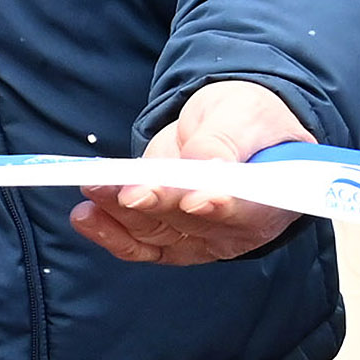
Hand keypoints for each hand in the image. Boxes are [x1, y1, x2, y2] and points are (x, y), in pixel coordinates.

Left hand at [74, 79, 310, 264]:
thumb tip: (204, 163)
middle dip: (157, 205)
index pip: (249, 210)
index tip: (195, 201)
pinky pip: (138, 243)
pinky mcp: (167, 234)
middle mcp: (236, 225)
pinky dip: (110, 232)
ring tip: (94, 188)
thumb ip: (224, 141)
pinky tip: (87, 216)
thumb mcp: (243, 115)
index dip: (222, 207)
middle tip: (128, 191)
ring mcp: (198, 234)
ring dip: (120, 213)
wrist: (227, 125)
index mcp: (272, 197)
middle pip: (193, 222)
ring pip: (156, 232)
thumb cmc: (246, 121)